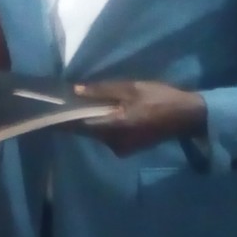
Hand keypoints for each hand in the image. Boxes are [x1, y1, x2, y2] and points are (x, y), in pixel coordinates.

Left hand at [73, 80, 205, 155]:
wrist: (187, 117)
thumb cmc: (160, 98)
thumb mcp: (132, 88)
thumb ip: (103, 90)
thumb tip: (76, 90)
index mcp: (115, 126)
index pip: (79, 125)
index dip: (62, 118)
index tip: (48, 110)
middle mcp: (114, 142)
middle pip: (85, 130)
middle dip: (73, 118)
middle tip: (60, 102)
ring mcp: (121, 148)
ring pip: (96, 133)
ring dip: (87, 120)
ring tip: (77, 103)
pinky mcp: (126, 148)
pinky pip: (106, 135)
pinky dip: (100, 124)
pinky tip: (99, 112)